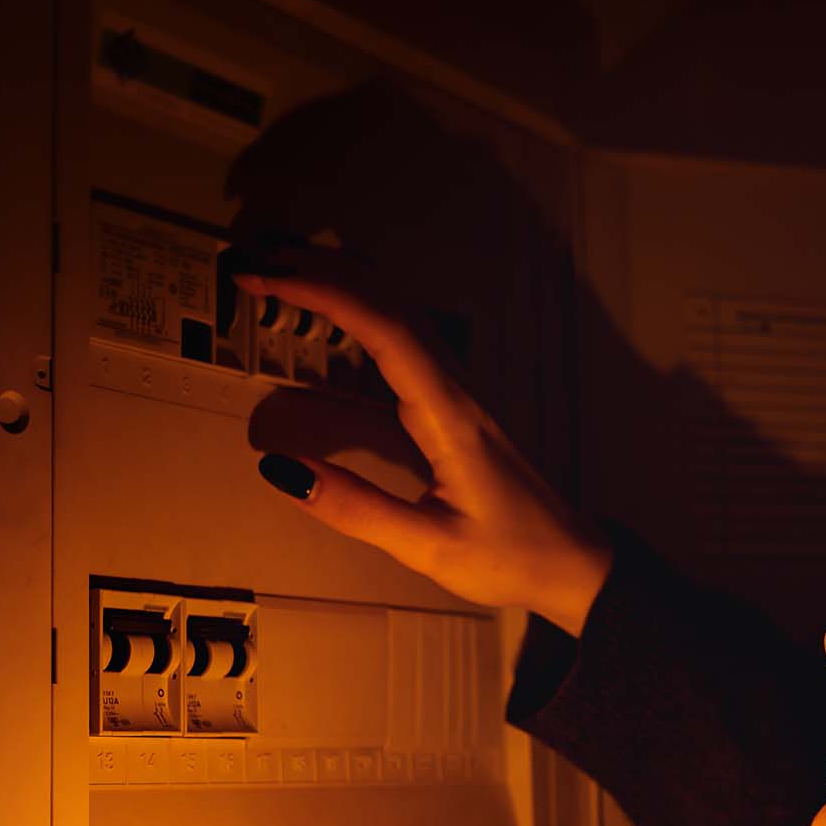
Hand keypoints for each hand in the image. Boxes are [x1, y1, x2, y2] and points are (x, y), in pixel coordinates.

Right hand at [239, 261, 612, 636]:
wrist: (571, 562)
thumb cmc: (509, 556)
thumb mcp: (428, 546)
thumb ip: (355, 508)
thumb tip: (281, 470)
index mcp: (450, 415)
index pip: (385, 328)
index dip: (324, 293)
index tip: (268, 278)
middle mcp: (455, 389)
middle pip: (389, 303)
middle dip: (322, 272)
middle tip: (255, 263)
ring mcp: (457, 392)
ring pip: (398, 314)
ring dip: (342, 286)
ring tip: (281, 276)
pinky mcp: (452, 405)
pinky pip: (404, 342)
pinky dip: (360, 317)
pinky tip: (331, 321)